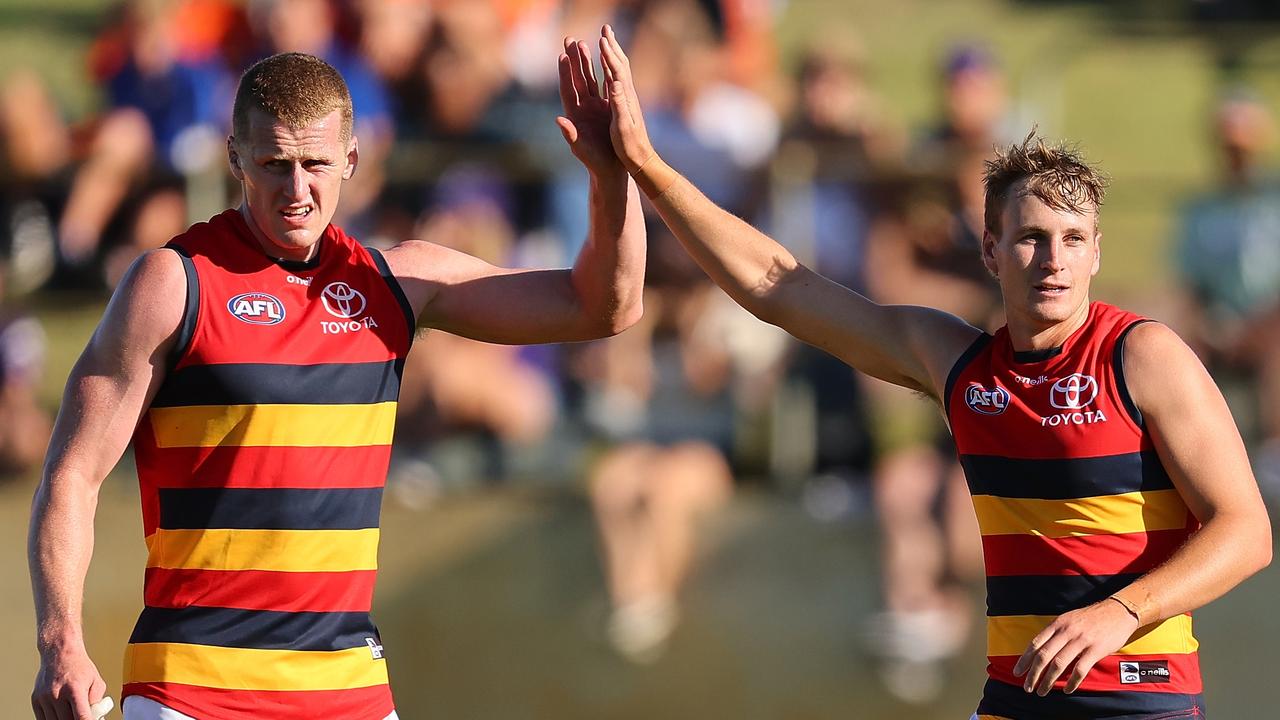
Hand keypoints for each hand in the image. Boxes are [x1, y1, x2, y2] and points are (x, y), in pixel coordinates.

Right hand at [32, 646, 107, 719]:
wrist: (59, 652)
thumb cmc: (80, 667)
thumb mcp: (97, 682)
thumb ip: (97, 702)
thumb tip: (95, 718)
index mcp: (75, 689)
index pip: (81, 716)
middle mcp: (57, 694)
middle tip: (82, 715)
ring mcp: (44, 698)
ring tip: (73, 712)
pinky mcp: (35, 700)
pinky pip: (43, 719)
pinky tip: (62, 715)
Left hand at [556, 36, 623, 178]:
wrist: (609, 169)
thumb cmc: (593, 161)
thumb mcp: (580, 148)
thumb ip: (570, 134)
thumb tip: (559, 120)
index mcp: (574, 115)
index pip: (567, 89)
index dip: (565, 73)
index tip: (562, 56)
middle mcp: (582, 108)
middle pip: (576, 79)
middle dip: (573, 60)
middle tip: (569, 39)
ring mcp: (594, 107)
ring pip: (589, 79)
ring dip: (586, 62)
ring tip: (583, 43)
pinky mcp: (607, 109)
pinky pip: (604, 86)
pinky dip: (604, 73)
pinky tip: (604, 60)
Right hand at [597, 24, 657, 173]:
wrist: (642, 159)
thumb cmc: (630, 147)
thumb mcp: (622, 128)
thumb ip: (617, 104)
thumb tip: (614, 83)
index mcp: (625, 99)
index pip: (616, 70)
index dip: (609, 54)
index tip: (601, 38)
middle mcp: (627, 95)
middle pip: (619, 64)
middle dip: (611, 46)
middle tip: (605, 28)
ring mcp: (626, 98)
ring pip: (618, 69)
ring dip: (611, 53)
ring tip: (606, 38)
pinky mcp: (624, 104)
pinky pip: (616, 81)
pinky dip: (611, 67)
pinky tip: (608, 64)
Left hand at [1012, 598, 1140, 695]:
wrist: (1118, 611)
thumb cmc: (1091, 618)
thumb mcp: (1068, 619)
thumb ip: (1055, 632)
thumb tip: (1039, 649)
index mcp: (1057, 624)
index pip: (1035, 643)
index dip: (1024, 659)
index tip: (1017, 672)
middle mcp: (1067, 631)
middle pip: (1044, 655)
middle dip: (1033, 674)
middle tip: (1027, 687)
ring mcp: (1081, 640)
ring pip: (1059, 664)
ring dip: (1048, 680)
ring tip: (1042, 691)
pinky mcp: (1096, 649)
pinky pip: (1080, 669)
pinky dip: (1072, 682)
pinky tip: (1067, 689)